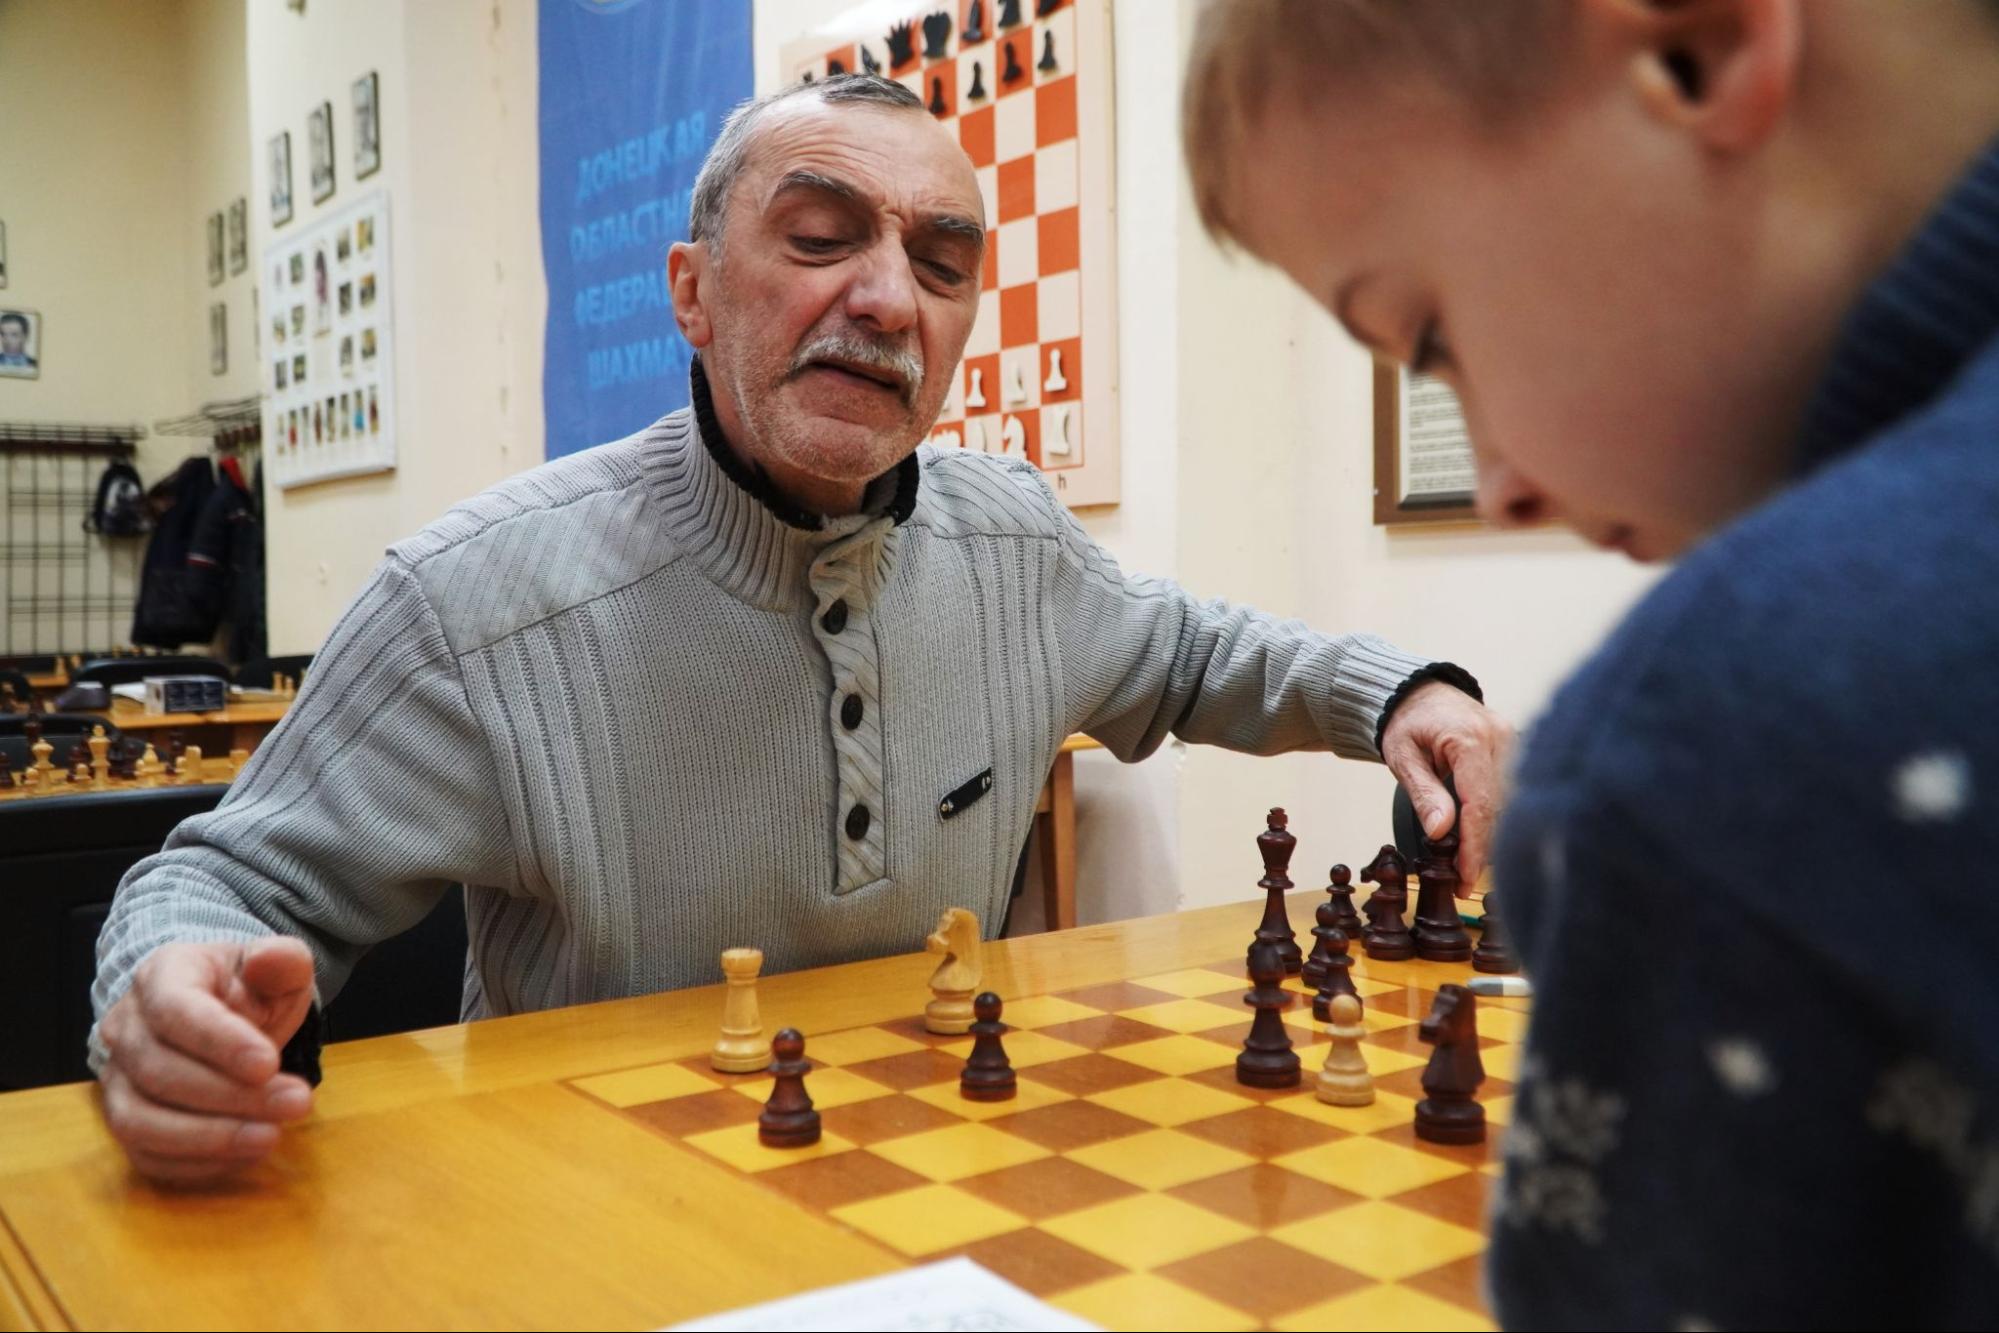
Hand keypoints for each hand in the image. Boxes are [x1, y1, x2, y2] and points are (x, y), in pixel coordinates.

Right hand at [97, 937, 316, 1184]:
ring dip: (208, 1138)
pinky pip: (146, 1155)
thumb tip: (271, 958)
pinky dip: (195, 1164)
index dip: (219, 1041)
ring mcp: (117, 1079)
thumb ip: (282, 959)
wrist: (223, 1012)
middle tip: (296, 1102)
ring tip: (270, 1136)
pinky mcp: (127, 1122)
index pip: (175, 1010)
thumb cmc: (248, 988)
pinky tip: (246, 1153)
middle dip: (230, 1096)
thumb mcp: (277, 966)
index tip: (269, 1064)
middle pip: (159, 1072)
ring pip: (140, 1121)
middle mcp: (125, 1029)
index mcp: (160, 977)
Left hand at [1379, 681, 1514, 885]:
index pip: (1479, 804)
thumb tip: (1440, 832)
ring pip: (1510, 802)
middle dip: (1484, 848)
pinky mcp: (1515, 745)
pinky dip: (1497, 816)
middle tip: (1463, 880)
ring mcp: (1512, 739)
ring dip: (1492, 835)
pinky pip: (1511, 789)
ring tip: (1468, 866)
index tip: (1464, 877)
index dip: (1474, 846)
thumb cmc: (1406, 721)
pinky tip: (1481, 839)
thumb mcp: (1402, 757)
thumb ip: (1423, 793)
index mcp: (1468, 739)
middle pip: (1500, 807)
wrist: (1419, 692)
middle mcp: (1499, 737)